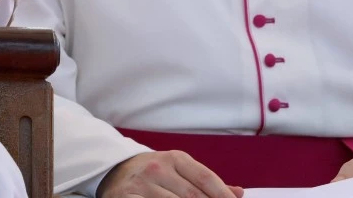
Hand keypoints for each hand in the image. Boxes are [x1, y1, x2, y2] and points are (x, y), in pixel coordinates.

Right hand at [98, 150, 242, 197]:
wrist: (113, 171)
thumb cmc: (154, 173)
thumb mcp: (178, 170)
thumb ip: (206, 182)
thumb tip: (238, 193)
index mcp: (175, 158)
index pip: (206, 178)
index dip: (223, 195)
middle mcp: (158, 168)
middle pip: (193, 196)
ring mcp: (142, 184)